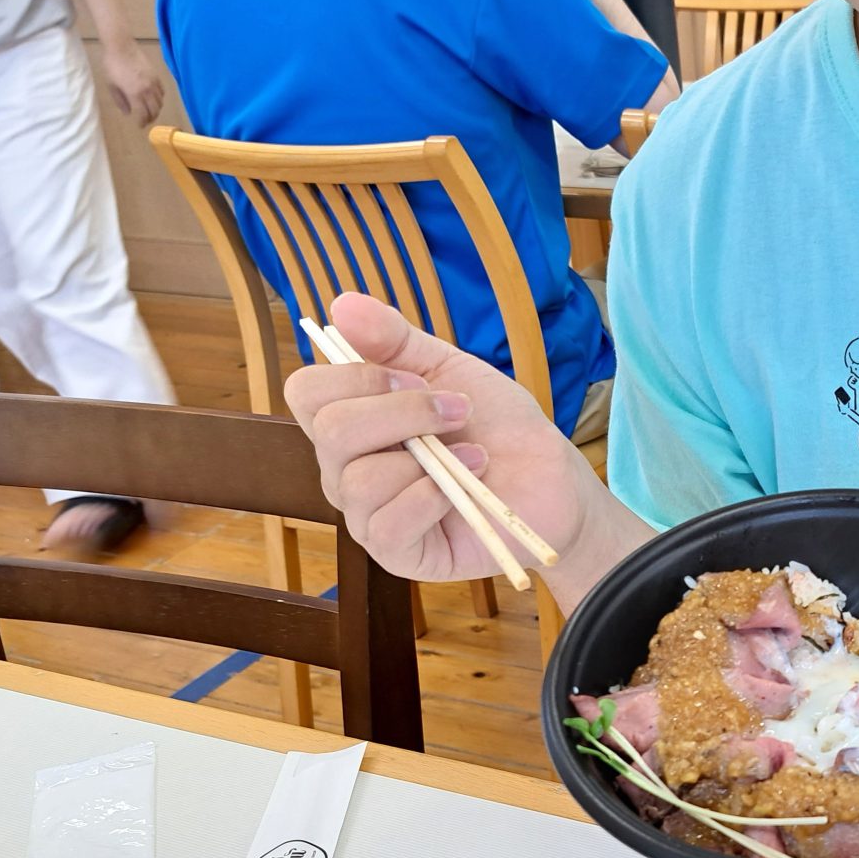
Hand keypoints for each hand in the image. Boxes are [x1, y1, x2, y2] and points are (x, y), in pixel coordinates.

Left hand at [101, 42, 163, 125]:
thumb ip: (120, 101)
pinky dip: (159, 99)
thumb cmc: (112, 65)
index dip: (142, 122)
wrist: (121, 46)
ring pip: (160, 102)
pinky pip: (162, 92)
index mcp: (134, 94)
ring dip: (156, 109)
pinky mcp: (156, 76)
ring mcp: (153, 83)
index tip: (139, 126)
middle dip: (150, 118)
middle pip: (154, 110)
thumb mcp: (111, 85)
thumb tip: (128, 113)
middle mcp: (147, 90)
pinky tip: (153, 99)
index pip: (143, 114)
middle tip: (145, 120)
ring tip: (150, 111)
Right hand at [283, 293, 595, 583]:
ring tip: (474, 454)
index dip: (357, 376)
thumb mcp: (450, 370)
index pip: (307, 392)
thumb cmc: (497, 426)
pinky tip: (468, 485)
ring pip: (357, 480)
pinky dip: (431, 497)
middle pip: (331, 430)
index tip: (415, 376)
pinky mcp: (397, 553)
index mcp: (352, 420)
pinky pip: (386, 524)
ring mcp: (367, 514)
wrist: (551, 481)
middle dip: (403, 410)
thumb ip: (396, 340)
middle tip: (457, 409)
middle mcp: (346, 469)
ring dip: (428, 455)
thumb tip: (342, 303)